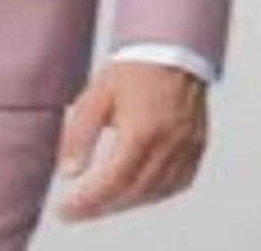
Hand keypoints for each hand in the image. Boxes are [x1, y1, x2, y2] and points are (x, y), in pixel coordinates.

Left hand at [54, 61, 207, 221]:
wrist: (172, 51)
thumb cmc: (133, 70)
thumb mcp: (97, 94)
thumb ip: (80, 132)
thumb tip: (67, 171)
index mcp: (142, 130)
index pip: (113, 181)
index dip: (88, 201)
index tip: (65, 210)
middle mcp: (168, 145)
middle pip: (132, 193)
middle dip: (101, 206)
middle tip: (76, 209)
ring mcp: (186, 150)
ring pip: (153, 193)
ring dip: (124, 203)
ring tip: (99, 202)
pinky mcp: (196, 150)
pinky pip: (174, 186)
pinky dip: (150, 194)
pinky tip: (132, 191)